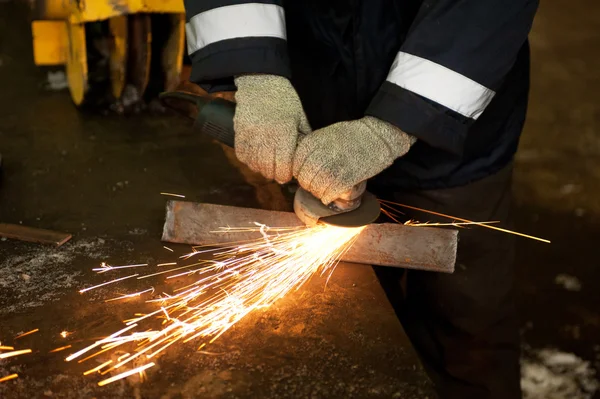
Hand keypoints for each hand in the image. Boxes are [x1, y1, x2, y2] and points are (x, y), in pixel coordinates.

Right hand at [234, 75, 310, 182]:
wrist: (261, 81)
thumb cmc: (285, 99)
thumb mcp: (299, 116)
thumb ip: (303, 137)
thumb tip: (305, 156)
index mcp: (284, 133)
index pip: (283, 165)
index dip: (285, 175)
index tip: (287, 176)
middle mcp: (266, 136)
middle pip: (267, 168)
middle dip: (274, 174)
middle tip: (278, 174)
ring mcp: (250, 134)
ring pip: (253, 163)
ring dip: (260, 169)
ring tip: (266, 167)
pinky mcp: (239, 131)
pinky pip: (241, 154)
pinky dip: (248, 160)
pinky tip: (254, 159)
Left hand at [293, 116, 415, 204]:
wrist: (379, 135)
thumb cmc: (353, 135)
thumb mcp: (328, 134)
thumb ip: (313, 148)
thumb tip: (301, 166)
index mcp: (315, 141)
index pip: (297, 163)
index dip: (300, 172)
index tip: (307, 175)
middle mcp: (322, 153)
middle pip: (304, 177)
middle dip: (308, 185)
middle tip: (315, 186)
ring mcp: (334, 166)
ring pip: (315, 188)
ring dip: (318, 193)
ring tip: (323, 192)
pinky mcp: (347, 177)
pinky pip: (329, 193)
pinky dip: (328, 198)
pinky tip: (330, 196)